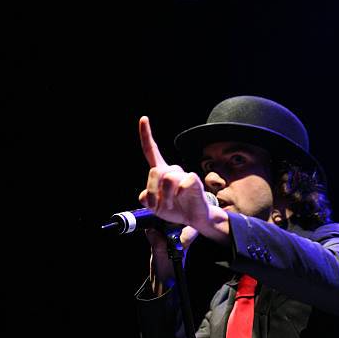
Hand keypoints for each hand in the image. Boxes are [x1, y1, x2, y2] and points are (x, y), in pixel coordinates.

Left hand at [138, 116, 209, 231]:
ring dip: (165, 196)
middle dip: (152, 190)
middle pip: (155, 171)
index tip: (143, 119)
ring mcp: (183, 174)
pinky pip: (181, 184)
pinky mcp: (194, 180)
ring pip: (168, 178)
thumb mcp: (155, 207)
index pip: (151, 151)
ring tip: (170, 205)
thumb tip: (145, 195)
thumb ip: (147, 199)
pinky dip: (178, 196)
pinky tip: (183, 199)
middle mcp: (172, 170)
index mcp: (161, 173)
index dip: (146, 135)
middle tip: (156, 205)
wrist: (194, 218)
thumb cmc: (176, 209)